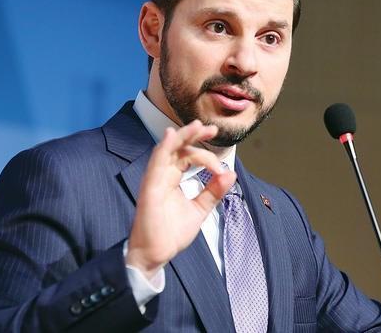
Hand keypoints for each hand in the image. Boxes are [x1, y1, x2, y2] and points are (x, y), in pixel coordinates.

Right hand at [126, 120, 235, 278]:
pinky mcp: (149, 188)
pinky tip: (172, 136)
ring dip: (182, 136)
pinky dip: (164, 148)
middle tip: (212, 129)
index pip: (188, 155)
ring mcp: (154, 180)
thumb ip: (213, 192)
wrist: (156, 254)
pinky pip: (156, 163)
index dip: (206, 155)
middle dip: (194, 135)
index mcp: (172, 178)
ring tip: (197, 127)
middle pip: (178, 147)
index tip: (222, 168)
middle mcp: (162, 175)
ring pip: (167, 150)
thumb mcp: (199, 209)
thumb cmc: (171, 233)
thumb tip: (231, 174)